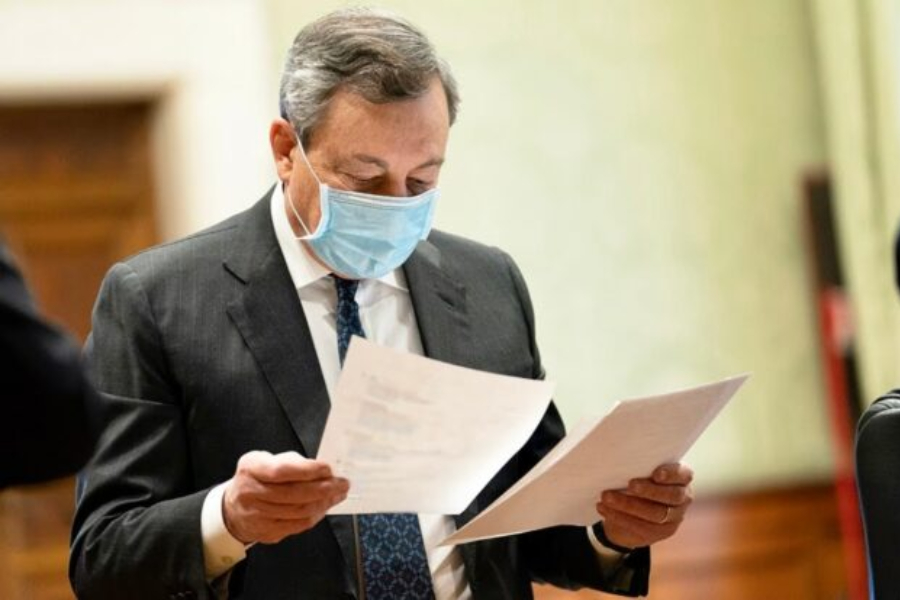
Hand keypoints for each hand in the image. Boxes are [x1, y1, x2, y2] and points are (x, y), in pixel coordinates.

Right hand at [222, 450, 348, 544]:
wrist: (234, 508)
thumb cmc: (257, 479)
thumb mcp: (267, 460)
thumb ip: (291, 462)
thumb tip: (322, 470)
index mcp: (251, 469)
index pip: (282, 471)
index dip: (308, 470)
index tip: (328, 469)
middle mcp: (251, 492)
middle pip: (294, 494)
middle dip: (324, 488)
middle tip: (342, 483)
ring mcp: (258, 515)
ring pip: (299, 511)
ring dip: (324, 503)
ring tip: (338, 494)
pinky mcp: (266, 531)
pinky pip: (298, 525)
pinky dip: (316, 516)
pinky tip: (324, 507)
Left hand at [595, 463, 692, 549]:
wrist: (629, 511)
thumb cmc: (636, 480)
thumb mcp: (640, 471)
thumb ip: (638, 466)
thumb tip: (616, 457)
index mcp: (681, 478)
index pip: (683, 475)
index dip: (671, 474)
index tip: (656, 474)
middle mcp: (683, 498)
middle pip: (672, 496)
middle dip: (650, 490)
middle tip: (630, 484)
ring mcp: (674, 518)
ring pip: (656, 514)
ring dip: (628, 505)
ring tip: (606, 497)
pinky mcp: (661, 533)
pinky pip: (642, 527)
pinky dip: (619, 517)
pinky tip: (603, 508)